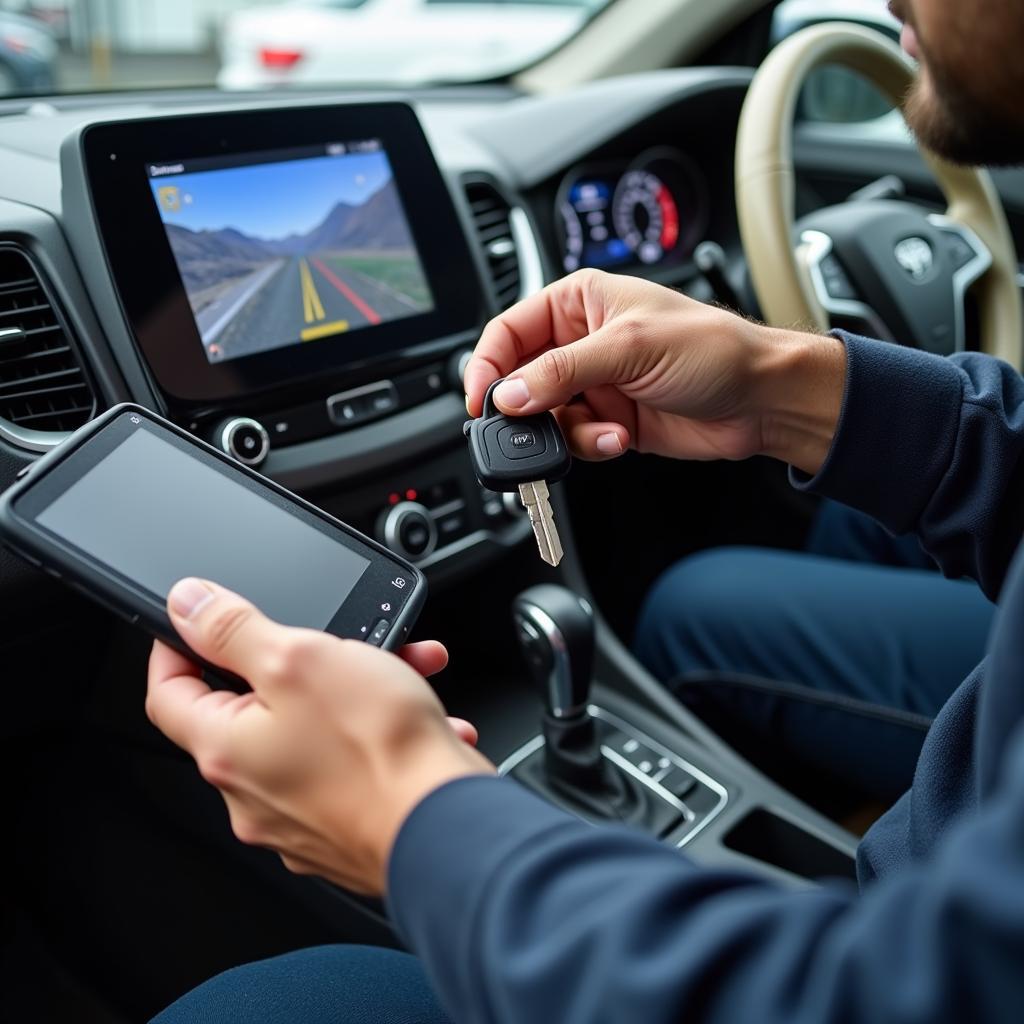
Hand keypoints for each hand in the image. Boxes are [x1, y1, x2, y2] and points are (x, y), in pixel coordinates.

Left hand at [145, 579, 492, 894]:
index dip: (176, 648)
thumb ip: (234, 629)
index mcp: (224, 750)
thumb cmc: (378, 752)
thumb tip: (186, 605)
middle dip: (301, 661)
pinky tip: (419, 718)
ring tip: (398, 672)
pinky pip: (348, 763)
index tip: (196, 623)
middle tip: (337, 640)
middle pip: (252, 707)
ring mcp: (298, 816)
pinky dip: (379, 733)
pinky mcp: (343, 825)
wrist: (447, 826)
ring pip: (312, 729)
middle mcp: (250, 793)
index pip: (167, 692)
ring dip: (354, 691)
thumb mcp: (298, 659)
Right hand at [465, 270, 845, 475]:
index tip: (482, 400)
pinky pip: (576, 440)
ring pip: (547, 418)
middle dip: (527, 409)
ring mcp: (596, 385)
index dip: (488, 365)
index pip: (510, 331)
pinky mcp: (610, 420)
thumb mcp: (630, 347)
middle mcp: (582, 343)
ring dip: (569, 433)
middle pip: (522, 380)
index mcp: (580, 303)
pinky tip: (621, 438)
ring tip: (602, 430)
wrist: (761, 400)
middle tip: (530, 428)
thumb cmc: (714, 348)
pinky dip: (593, 445)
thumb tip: (512, 393)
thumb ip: (563, 371)